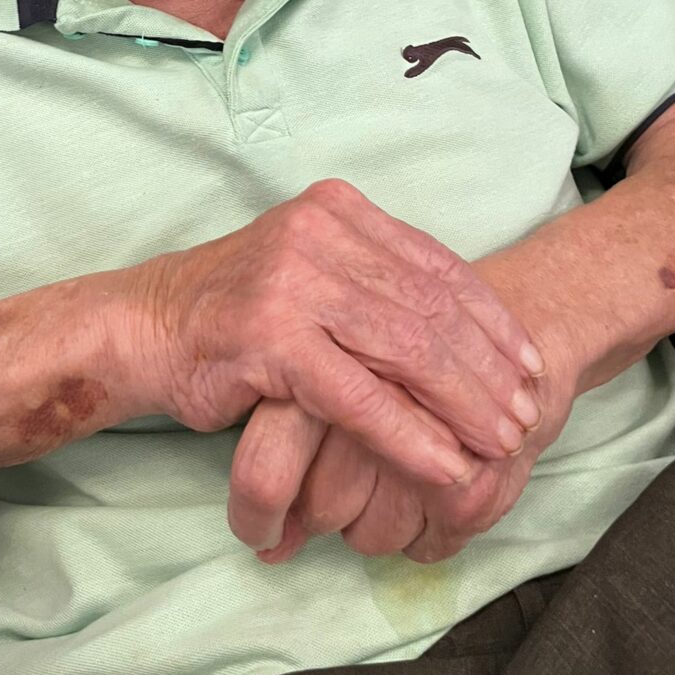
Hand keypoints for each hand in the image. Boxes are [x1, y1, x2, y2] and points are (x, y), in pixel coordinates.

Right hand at [128, 180, 544, 493]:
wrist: (144, 327)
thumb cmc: (234, 310)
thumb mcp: (310, 273)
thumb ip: (374, 283)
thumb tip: (464, 330)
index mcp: (335, 209)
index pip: (436, 263)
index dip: (491, 317)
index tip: (530, 361)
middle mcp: (318, 232)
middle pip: (430, 306)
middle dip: (488, 366)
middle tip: (527, 412)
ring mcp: (293, 280)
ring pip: (406, 349)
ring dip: (463, 404)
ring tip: (500, 442)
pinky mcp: (270, 336)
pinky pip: (360, 396)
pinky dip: (411, 436)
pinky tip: (444, 465)